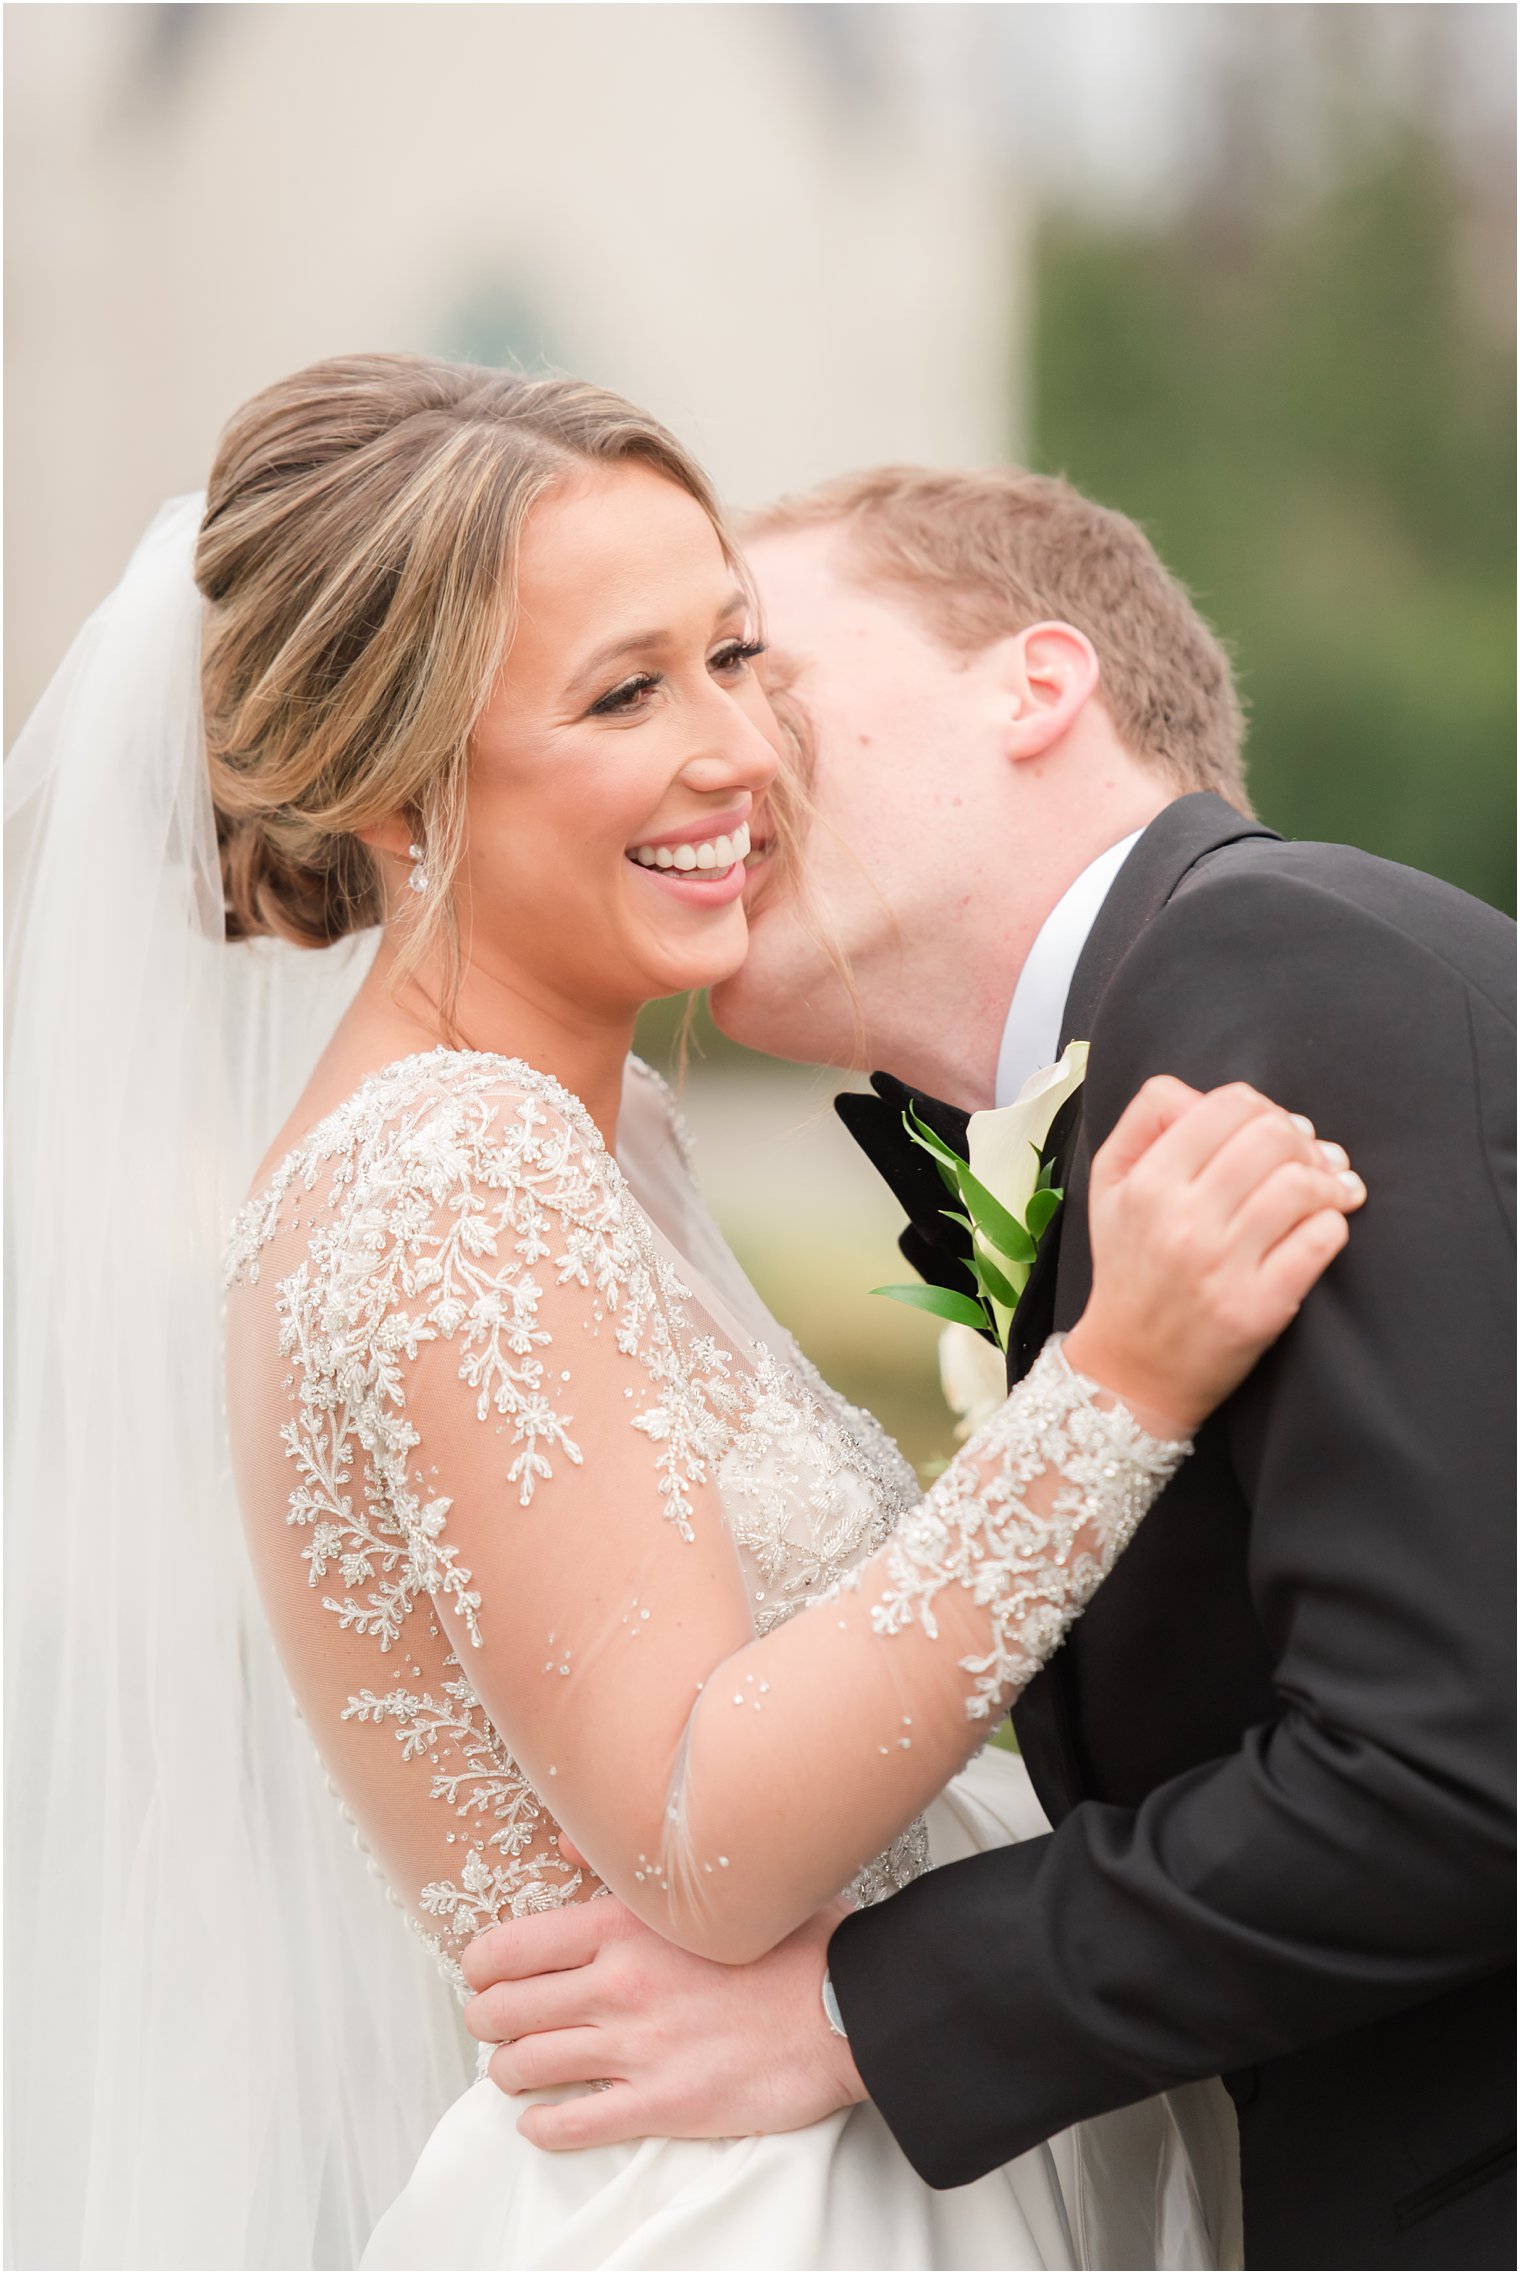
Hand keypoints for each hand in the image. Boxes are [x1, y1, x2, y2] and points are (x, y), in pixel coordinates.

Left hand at [461, 1894, 864, 2150]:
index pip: (507, 1949)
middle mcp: (616, 1986)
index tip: (482, 1974)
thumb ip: (624, 1863)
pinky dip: (541, 2125)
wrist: (848, 2005)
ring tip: (515, 2067)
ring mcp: (635, 2050)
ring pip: (525, 2067)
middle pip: (502, 2010)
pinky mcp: (660, 2104)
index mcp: (621, 1925)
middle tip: (494, 2021)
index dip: (479, 1967)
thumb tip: (564, 1840)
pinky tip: (541, 2118)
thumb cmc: (787, 1938)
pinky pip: (571, 2124)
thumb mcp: (710, 1880)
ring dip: (508, 2070)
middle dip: (487, 2018)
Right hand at [1065, 1077, 1364, 1437]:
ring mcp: (1222, 1266)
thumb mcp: (1110, 1185)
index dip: (1262, 1108)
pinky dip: (1333, 1224)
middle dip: (1301, 1142)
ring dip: (1329, 1182)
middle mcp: (1181, 1221)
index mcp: (1146, 1183)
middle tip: (1307, 1161)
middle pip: (1273, 1136)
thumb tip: (1211, 1096)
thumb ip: (1146, 1120)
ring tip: (1329, 1193)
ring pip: (1303, 1184)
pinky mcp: (1259, 1308)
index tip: (1271, 1132)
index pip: (1229, 1105)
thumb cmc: (1130, 1267)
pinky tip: (1322, 1229)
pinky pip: (1321, 1239)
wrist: (1131, 1368)